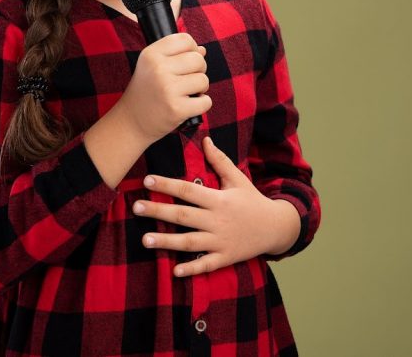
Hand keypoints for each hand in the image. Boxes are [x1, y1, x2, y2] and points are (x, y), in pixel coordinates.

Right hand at [118, 33, 211, 144]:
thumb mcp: (152, 66)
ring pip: (203, 80)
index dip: (192, 50)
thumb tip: (202, 50)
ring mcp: (167, 89)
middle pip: (198, 59)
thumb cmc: (146, 91)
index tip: (186, 62)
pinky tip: (188, 106)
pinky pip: (206, 101)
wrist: (131, 121)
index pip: (186, 39)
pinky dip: (201, 105)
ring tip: (185, 94)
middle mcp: (158, 68)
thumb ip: (176, 55)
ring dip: (200, 89)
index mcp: (151, 54)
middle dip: (198, 71)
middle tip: (185, 81)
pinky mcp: (177, 108)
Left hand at [132, 136, 296, 276]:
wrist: (276, 227)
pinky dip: (191, 268)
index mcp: (219, 199)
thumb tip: (205, 140)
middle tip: (136, 208)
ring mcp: (221, 241)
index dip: (167, 185)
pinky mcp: (225, 257)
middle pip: (183, 215)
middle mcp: (218, 220)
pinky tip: (174, 271)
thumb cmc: (252, 201)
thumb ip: (220, 161)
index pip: (188, 190)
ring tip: (145, 240)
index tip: (147, 181)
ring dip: (167, 241)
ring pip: (190, 242)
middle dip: (159, 211)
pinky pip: (206, 264)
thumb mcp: (238, 179)